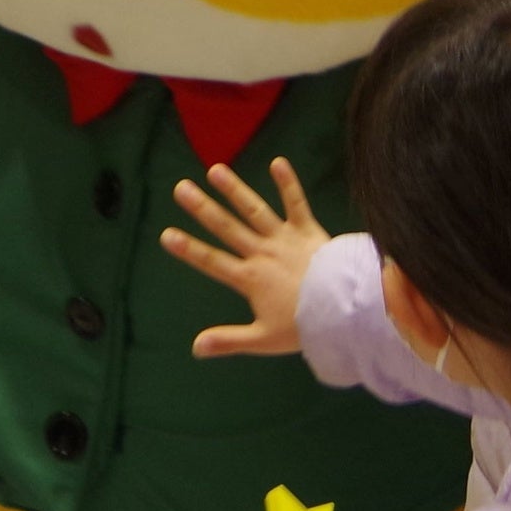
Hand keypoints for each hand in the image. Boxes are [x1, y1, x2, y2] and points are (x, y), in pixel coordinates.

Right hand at [160, 156, 327, 358]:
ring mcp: (284, 239)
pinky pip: (297, 204)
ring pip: (255, 211)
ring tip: (216, 170)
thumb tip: (195, 347)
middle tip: (181, 188)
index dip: (188, 249)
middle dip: (202, 208)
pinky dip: (288, 184)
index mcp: (250, 279)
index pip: (213, 262)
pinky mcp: (308, 231)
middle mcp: (263, 253)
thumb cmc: (304, 327)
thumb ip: (229, 341)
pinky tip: (278, 162)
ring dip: (235, 190)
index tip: (166, 234)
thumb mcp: (263, 340)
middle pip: (228, 228)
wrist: (345, 311)